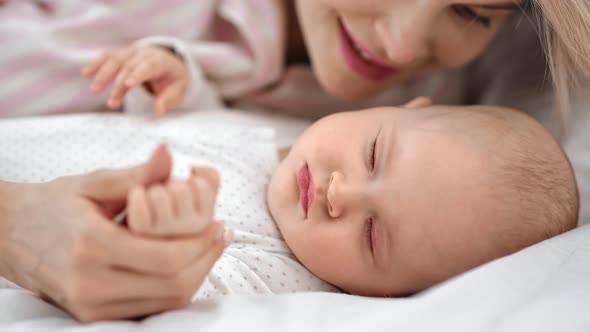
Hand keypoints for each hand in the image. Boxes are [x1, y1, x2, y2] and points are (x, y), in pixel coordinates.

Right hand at [0, 145, 224, 321]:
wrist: (9, 235)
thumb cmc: (55, 203)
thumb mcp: (93, 183)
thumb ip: (136, 175)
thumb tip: (170, 153)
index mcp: (91, 245)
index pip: (165, 257)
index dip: (201, 244)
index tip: (220, 225)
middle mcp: (90, 282)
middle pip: (172, 285)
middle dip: (205, 261)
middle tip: (221, 236)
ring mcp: (90, 305)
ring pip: (165, 302)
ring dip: (196, 276)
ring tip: (210, 248)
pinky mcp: (91, 315)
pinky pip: (148, 309)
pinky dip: (174, 289)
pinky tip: (187, 265)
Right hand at [81, 46, 188, 114]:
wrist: (168, 62)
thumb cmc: (172, 79)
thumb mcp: (177, 89)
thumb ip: (168, 99)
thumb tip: (158, 111)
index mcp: (160, 61)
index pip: (148, 65)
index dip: (138, 74)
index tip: (128, 85)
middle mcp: (144, 54)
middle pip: (129, 66)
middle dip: (118, 84)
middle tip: (111, 101)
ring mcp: (131, 52)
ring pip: (115, 59)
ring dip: (103, 74)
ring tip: (94, 89)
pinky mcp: (121, 54)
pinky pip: (107, 56)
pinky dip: (96, 64)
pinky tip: (85, 73)